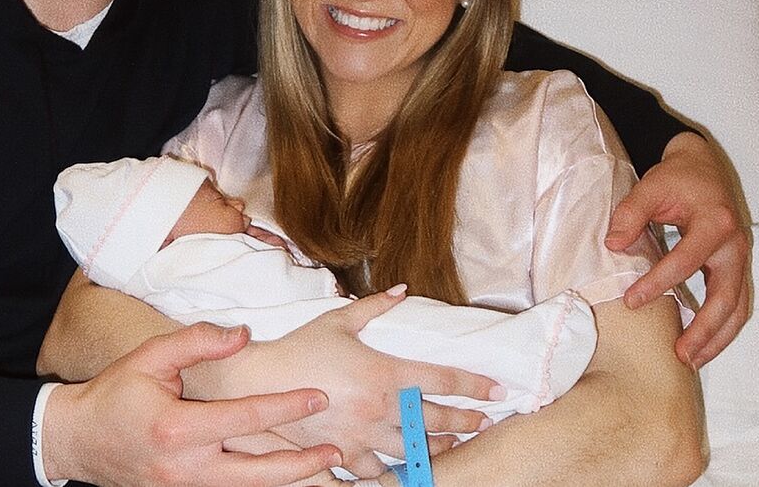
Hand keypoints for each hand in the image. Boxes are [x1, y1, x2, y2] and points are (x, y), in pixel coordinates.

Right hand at [43, 322, 341, 486]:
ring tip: (324, 469)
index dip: (286, 407)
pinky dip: (259, 484)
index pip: (246, 418)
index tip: (318, 396)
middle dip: (302, 464)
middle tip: (337, 450)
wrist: (76, 440)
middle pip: (258, 472)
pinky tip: (286, 475)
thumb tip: (242, 334)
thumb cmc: (114, 393)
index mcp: (179, 428)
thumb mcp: (149, 356)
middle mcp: (186, 466)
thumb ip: (196, 342)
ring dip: (288, 480)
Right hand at [221, 287, 498, 477]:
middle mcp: (380, 407)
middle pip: (436, 420)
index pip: (442, 379)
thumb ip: (375, 306)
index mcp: (384, 372)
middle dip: (466, 421)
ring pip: (413, 450)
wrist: (260, 381)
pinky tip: (404, 467)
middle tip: (484, 421)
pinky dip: (393, 470)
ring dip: (437, 449)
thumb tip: (402, 289)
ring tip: (452, 446)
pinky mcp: (344, 454)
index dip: (475, 385)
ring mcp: (363, 435)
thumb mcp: (339, 321)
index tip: (498, 390)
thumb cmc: (300, 347)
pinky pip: (378, 470)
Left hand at [605, 130, 751, 368]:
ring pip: (739, 307)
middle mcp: (735, 244)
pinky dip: (723, 327)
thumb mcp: (651, 186)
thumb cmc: (678, 177)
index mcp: (715, 222)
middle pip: (727, 296)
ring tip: (692, 361)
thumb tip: (613, 245)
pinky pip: (737, 303)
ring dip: (718, 338)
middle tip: (679, 354)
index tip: (631, 300)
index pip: (686, 261)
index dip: (658, 283)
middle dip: (704, 329)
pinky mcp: (737, 266)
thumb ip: (631, 213)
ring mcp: (740, 258)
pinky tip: (703, 345)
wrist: (703, 166)